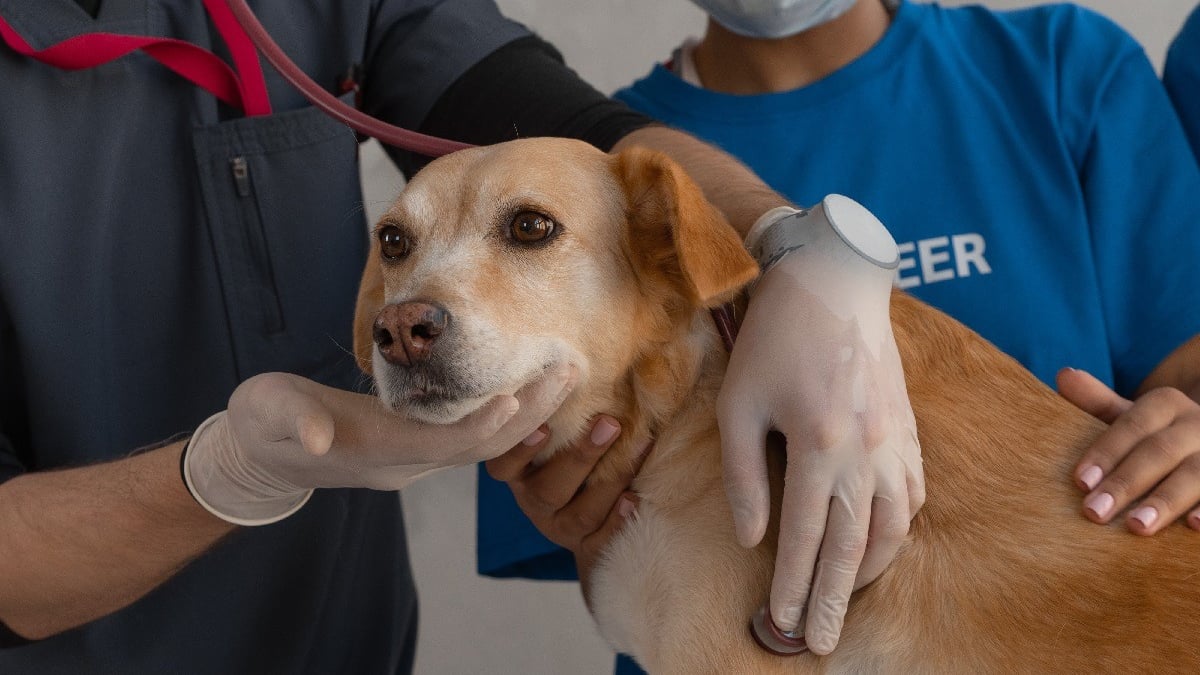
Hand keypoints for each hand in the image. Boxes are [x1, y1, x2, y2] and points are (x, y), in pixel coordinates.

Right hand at [183, 364, 576, 524]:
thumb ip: (294, 422)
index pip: (443, 444)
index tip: (519, 393)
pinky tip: (533, 387)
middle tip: (567, 372)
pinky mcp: (417, 447)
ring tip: (564, 376)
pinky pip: (474, 437)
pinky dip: (507, 416)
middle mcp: (405, 463)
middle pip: (480, 446)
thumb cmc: (265, 426)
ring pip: (484, 443)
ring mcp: (414, 459)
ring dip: (528, 413)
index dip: (482, 424)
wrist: (262, 458)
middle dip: (527, 414)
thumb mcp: (270, 416)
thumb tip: (317, 436)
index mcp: (376, 452)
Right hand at [485, 416, 648, 585]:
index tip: (540, 427)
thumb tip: (580, 356)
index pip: (504, 466)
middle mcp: (534, 502)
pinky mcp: (587, 547)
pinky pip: (601, 540)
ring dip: (609, 480)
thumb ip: (562, 406)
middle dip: (580, 456)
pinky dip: (618, 520)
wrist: (590, 517)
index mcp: (517, 474)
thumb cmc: (571, 452)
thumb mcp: (558, 430)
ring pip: (579, 514)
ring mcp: (561, 528)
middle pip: (548, 489)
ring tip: (637, 447)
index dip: (518, 450)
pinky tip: (634, 499)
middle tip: (609, 423)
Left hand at [717, 204, 922, 654]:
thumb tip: (751, 539)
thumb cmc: (774, 339)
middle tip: (820, 642)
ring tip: (846, 600)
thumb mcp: (739, 403)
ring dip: (870, 573)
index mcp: (819, 445)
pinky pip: (913, 495)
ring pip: (892, 528)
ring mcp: (895, 442)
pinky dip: (898, 530)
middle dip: (834, 600)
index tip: (782, 624)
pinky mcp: (909, 429)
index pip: (806, 538)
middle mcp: (866, 452)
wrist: (833, 282)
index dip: (794, 587)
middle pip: (854, 547)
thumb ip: (744, 476)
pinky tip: (881, 545)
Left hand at [1057, 367, 1199, 533]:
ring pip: (1196, 475)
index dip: (1106, 453)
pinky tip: (1193, 527)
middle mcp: (1198, 423)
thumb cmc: (1157, 438)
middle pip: (1160, 452)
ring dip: (1166, 501)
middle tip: (1094, 513)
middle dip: (1126, 483)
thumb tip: (1065, 375)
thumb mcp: (1132, 419)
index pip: (1132, 426)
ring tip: (1137, 527)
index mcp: (1167, 404)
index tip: (1081, 483)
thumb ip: (1099, 403)